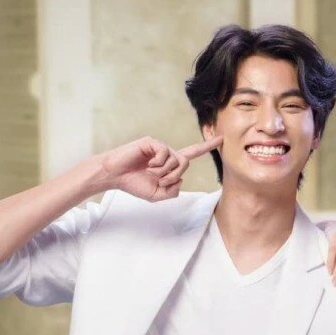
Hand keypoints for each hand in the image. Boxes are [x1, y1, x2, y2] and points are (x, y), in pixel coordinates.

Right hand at [99, 135, 221, 201]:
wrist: (113, 176)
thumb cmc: (133, 183)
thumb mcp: (157, 195)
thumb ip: (172, 191)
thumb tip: (179, 180)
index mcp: (170, 164)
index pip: (192, 154)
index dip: (207, 147)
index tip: (222, 139)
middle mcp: (167, 153)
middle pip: (185, 163)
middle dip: (173, 176)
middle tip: (159, 180)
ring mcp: (160, 147)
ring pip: (176, 160)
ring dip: (164, 172)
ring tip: (150, 172)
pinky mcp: (151, 143)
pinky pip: (165, 153)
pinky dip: (158, 163)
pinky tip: (148, 164)